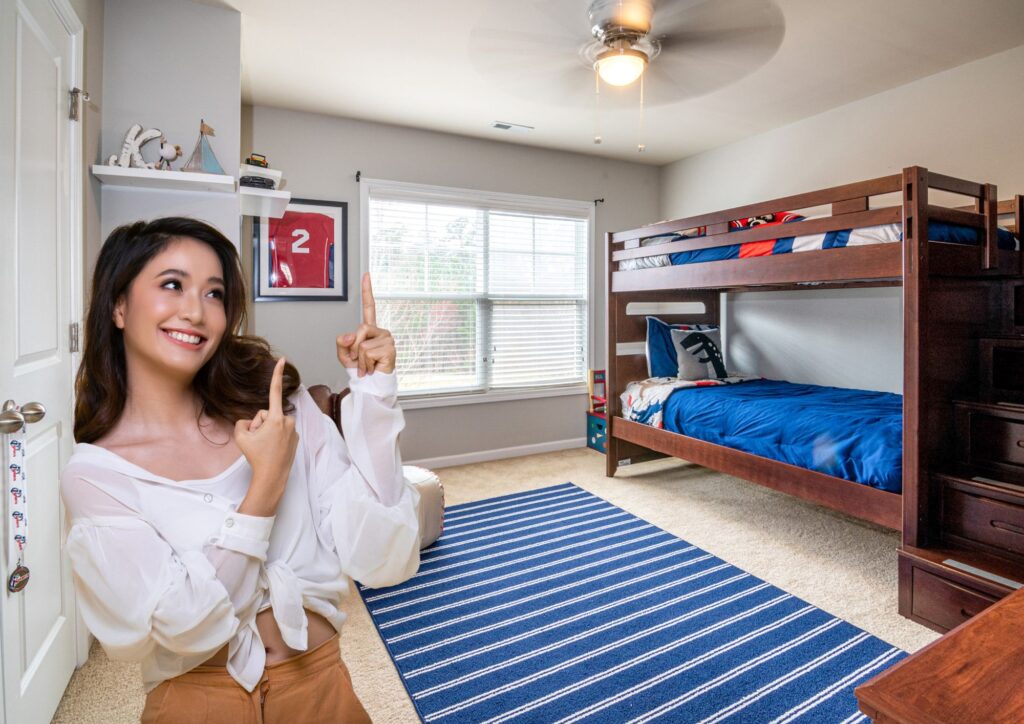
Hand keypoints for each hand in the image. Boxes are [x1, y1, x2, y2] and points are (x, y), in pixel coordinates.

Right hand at [234, 357, 297, 514]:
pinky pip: (280, 432)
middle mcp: (287, 421)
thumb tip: (251, 421)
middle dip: (259, 424)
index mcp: (275, 417)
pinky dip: (274, 438)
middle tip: (258, 441)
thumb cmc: (257, 457)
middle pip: (266, 414)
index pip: (274, 390)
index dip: (277, 374)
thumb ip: (243, 421)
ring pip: (273, 423)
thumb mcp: (241, 436)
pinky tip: (272, 449)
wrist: (272, 476)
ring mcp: (293, 430)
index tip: (282, 359)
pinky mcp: (295, 438)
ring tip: (265, 446)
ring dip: (266, 431)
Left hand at [336, 272, 395, 376]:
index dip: (367, 291)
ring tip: (366, 366)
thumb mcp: (345, 355)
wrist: (371, 386)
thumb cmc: (361, 370)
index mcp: (370, 330)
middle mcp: (380, 331)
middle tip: (359, 361)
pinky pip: (367, 353)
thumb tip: (349, 336)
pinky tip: (372, 368)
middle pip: (360, 329)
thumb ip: (342, 343)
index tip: (367, 275)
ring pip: (362, 344)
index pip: (369, 307)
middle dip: (353, 348)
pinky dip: (365, 364)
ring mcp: (387, 339)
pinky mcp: (390, 349)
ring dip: (359, 360)